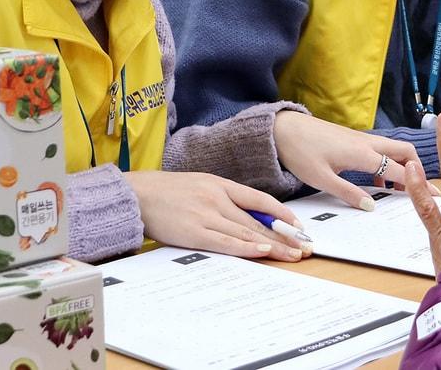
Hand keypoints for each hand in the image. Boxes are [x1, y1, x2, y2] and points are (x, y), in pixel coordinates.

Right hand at [125, 170, 311, 260]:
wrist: (136, 195)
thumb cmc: (166, 193)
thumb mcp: (199, 186)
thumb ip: (222, 199)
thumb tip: (249, 218)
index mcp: (220, 184)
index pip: (260, 199)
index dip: (282, 214)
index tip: (298, 227)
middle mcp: (217, 197)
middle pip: (258, 219)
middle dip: (284, 236)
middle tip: (304, 247)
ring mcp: (206, 214)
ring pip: (247, 232)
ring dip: (272, 246)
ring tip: (292, 256)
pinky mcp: (194, 232)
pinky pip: (225, 242)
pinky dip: (245, 247)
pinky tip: (262, 252)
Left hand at [273, 110, 422, 208]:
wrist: (284, 128)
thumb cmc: (300, 152)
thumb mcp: (322, 179)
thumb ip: (348, 193)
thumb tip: (371, 207)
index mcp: (363, 154)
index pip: (400, 171)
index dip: (419, 185)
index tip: (436, 196)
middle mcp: (367, 143)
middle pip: (406, 152)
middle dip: (418, 170)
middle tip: (420, 192)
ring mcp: (362, 139)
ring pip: (394, 149)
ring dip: (404, 166)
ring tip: (401, 191)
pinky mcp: (354, 139)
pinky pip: (382, 150)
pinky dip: (389, 163)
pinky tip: (379, 181)